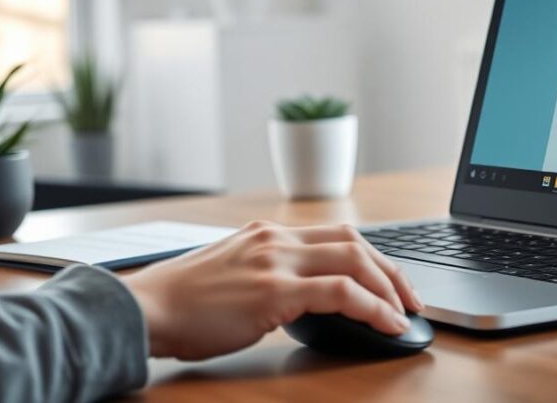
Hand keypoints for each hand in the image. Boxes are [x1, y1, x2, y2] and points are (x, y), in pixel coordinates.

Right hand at [122, 221, 423, 360]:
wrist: (145, 308)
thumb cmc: (183, 302)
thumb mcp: (232, 273)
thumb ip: (268, 273)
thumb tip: (303, 295)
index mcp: (269, 232)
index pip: (337, 234)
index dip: (372, 258)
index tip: (389, 281)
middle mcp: (277, 238)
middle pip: (354, 242)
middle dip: (391, 270)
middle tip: (411, 298)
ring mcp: (276, 260)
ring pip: (355, 261)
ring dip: (389, 287)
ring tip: (405, 313)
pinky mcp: (274, 290)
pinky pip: (341, 292)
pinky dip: (373, 306)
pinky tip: (388, 324)